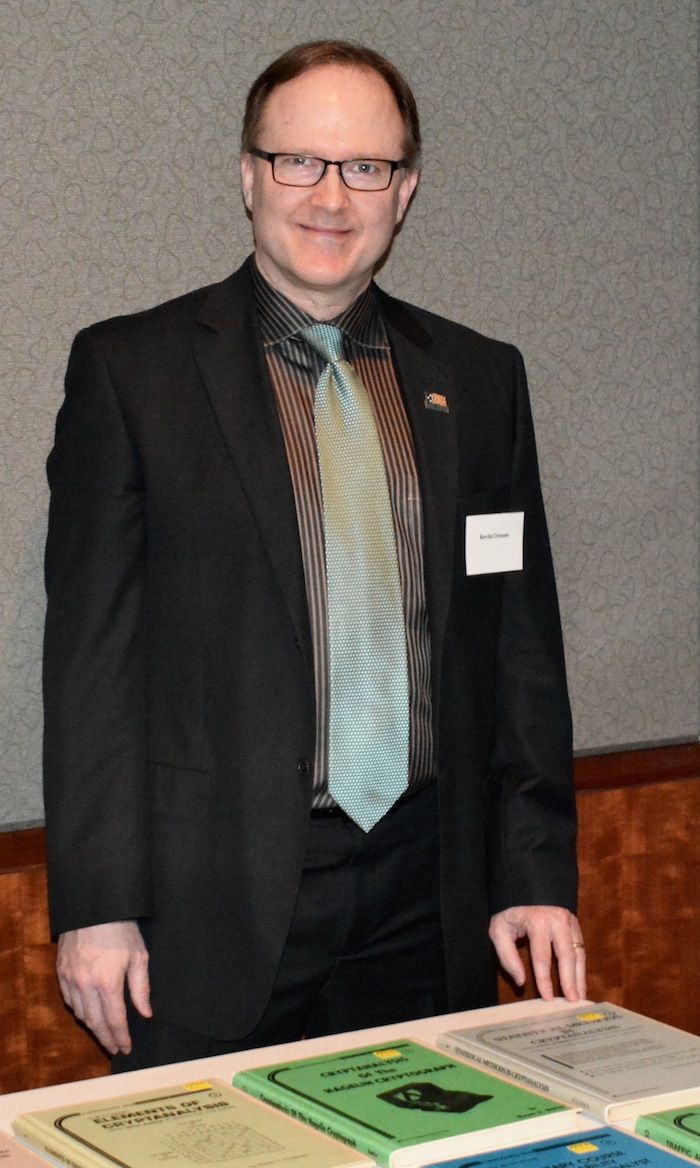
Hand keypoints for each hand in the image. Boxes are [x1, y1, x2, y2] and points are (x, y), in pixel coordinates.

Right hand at [56, 921, 151, 1054]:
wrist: (94, 908)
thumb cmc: (121, 930)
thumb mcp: (138, 956)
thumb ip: (141, 988)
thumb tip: (145, 1013)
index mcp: (108, 982)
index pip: (114, 1020)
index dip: (121, 1037)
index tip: (126, 1048)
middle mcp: (86, 985)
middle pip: (95, 1022)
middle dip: (106, 1038)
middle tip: (114, 1049)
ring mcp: (71, 979)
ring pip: (80, 1014)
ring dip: (93, 1027)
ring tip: (104, 1034)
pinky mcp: (61, 972)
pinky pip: (69, 1000)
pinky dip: (80, 1011)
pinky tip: (88, 1014)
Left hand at [489, 905, 585, 1001]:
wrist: (525, 891)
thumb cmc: (511, 915)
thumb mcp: (499, 931)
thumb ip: (507, 956)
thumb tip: (521, 982)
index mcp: (537, 922)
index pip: (542, 956)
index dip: (545, 979)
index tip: (548, 998)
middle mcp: (557, 920)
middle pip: (566, 955)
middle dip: (569, 980)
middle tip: (572, 1001)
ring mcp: (569, 921)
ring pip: (578, 953)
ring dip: (579, 977)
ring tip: (579, 997)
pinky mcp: (574, 925)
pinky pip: (580, 949)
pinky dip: (581, 967)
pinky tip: (579, 982)